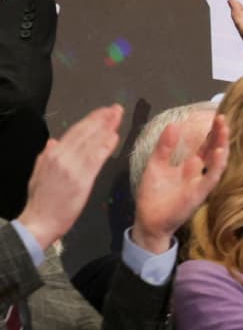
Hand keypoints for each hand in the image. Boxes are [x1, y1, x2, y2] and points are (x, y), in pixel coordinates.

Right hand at [16, 105, 122, 250]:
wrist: (39, 221)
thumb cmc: (41, 201)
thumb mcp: (38, 174)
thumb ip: (47, 157)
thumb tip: (53, 142)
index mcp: (51, 154)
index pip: (74, 132)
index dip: (90, 121)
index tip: (102, 112)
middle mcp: (61, 156)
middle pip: (84, 132)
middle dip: (101, 119)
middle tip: (115, 108)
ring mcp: (71, 167)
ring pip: (90, 141)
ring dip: (106, 127)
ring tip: (117, 116)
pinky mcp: (81, 179)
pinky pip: (95, 158)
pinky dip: (105, 146)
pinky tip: (115, 137)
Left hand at [131, 114, 229, 253]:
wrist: (149, 219)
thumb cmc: (153, 193)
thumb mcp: (156, 164)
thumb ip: (165, 147)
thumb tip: (173, 125)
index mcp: (190, 164)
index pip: (204, 144)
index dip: (210, 131)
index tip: (215, 115)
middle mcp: (199, 172)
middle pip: (214, 149)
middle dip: (219, 134)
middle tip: (222, 117)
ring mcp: (201, 182)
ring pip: (217, 161)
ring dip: (222, 145)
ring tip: (224, 129)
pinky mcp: (199, 193)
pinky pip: (211, 178)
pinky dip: (216, 165)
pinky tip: (219, 152)